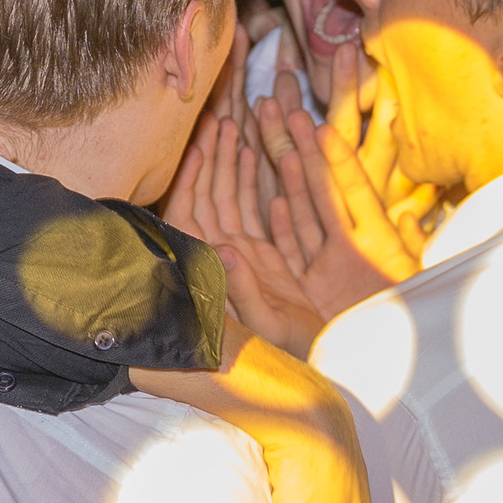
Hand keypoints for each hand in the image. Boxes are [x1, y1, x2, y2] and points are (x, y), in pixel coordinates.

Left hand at [168, 113, 325, 354]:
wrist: (310, 383)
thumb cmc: (284, 360)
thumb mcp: (266, 327)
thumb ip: (243, 290)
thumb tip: (222, 249)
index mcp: (215, 274)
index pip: (192, 216)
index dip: (193, 178)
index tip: (199, 143)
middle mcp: (223, 262)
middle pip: (211, 199)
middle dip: (214, 159)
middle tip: (220, 118)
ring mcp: (244, 259)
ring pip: (233, 202)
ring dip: (234, 165)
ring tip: (236, 128)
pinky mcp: (265, 261)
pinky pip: (257, 215)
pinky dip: (257, 185)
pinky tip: (259, 158)